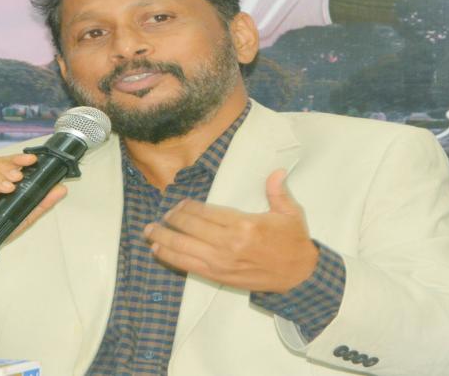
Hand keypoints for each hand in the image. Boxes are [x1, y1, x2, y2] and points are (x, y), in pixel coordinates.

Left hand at [143, 169, 317, 292]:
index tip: (179, 203)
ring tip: (149, 230)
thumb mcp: (290, 213)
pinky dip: (170, 257)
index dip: (188, 207)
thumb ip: (278, 192)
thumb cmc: (293, 242)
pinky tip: (157, 249)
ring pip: (184, 247)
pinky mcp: (218, 276)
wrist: (299, 275)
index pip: (207, 212)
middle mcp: (229, 244)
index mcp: (245, 225)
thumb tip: (277, 171)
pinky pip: (188, 266)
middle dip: (172, 219)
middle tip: (163, 214)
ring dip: (163, 237)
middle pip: (191, 227)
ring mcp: (222, 262)